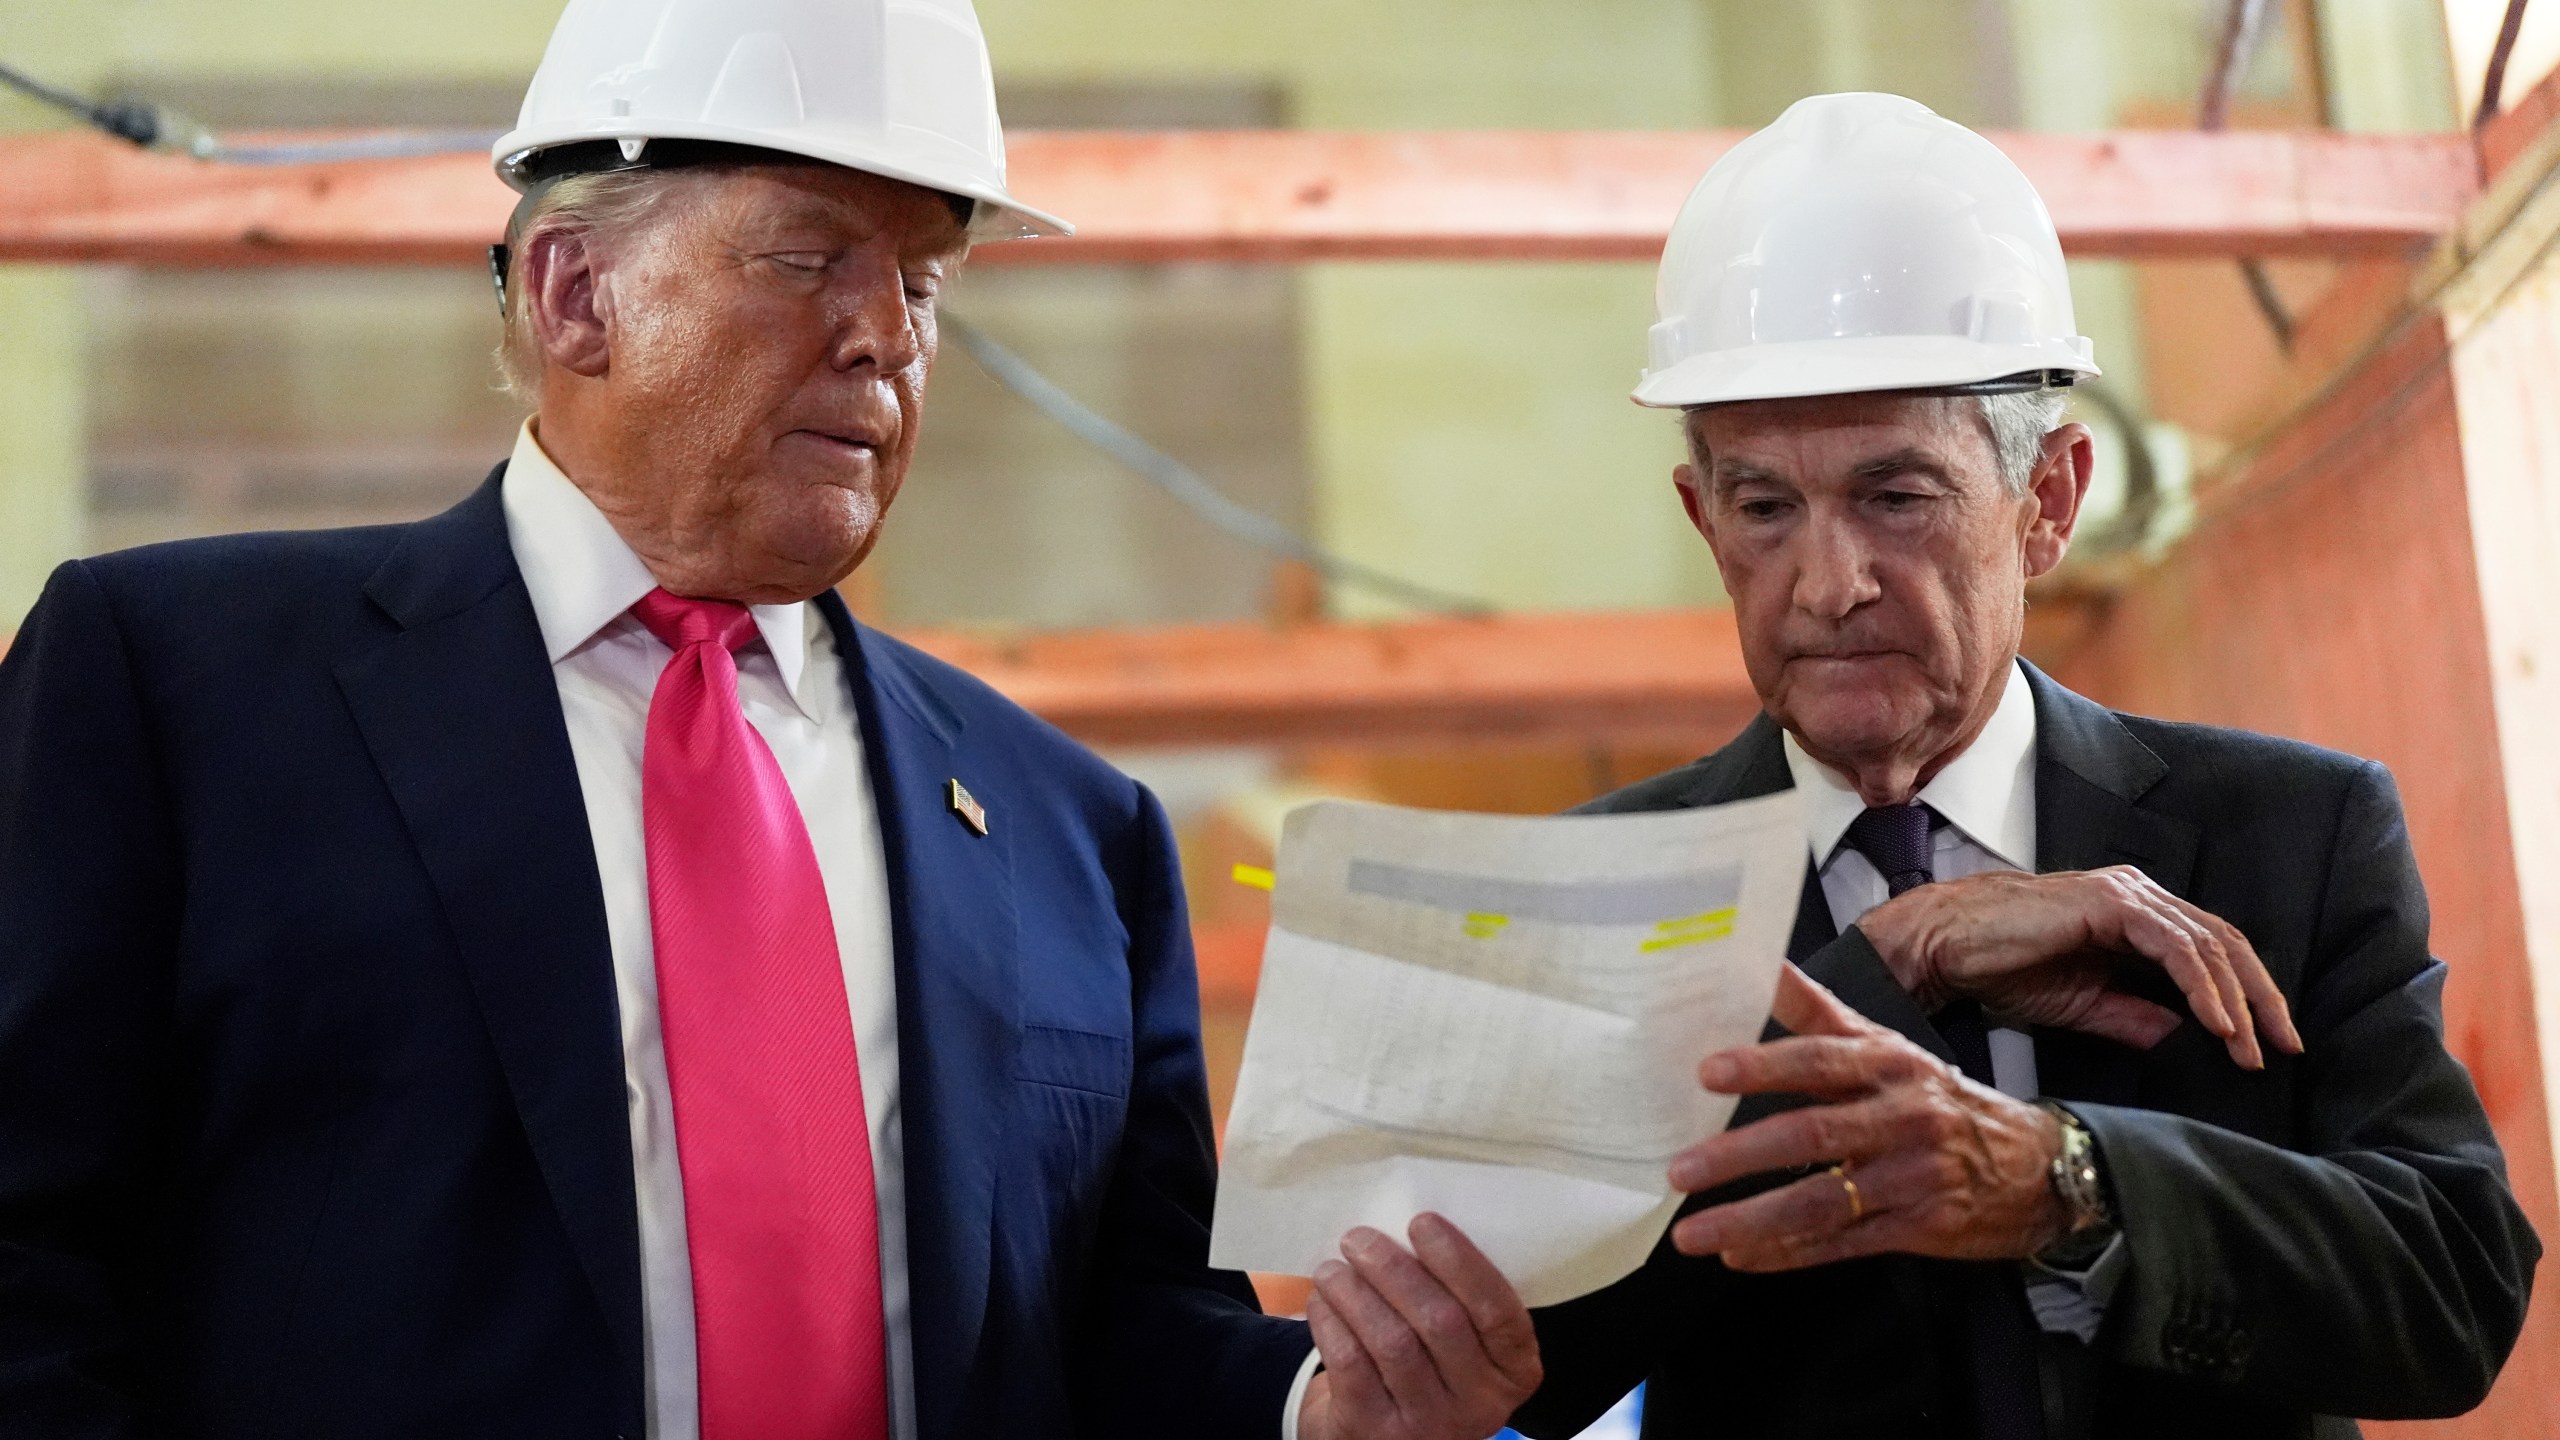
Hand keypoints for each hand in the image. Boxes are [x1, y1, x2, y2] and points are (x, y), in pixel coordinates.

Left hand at [1295, 1214, 1541, 1439]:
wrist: (1393, 1434)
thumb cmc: (1432, 1363)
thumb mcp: (1467, 1341)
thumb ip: (1457, 1295)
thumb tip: (1409, 1224)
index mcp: (1515, 1369)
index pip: (1498, 1311)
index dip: (1460, 1262)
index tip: (1421, 1222)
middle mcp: (1481, 1403)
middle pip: (1439, 1321)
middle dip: (1394, 1269)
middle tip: (1359, 1238)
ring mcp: (1428, 1423)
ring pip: (1391, 1341)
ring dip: (1354, 1292)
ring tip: (1332, 1268)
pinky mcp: (1375, 1429)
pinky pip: (1351, 1363)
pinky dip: (1331, 1322)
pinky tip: (1323, 1301)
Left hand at [1666, 965, 2066, 1268]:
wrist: (2039, 1166)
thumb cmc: (1943, 1101)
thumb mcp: (1892, 1047)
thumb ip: (1822, 1014)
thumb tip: (1766, 966)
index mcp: (1889, 1064)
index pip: (1820, 1058)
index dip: (1764, 1064)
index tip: (1708, 1071)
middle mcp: (1901, 1117)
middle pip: (1813, 1132)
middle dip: (1740, 1154)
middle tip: (1682, 1168)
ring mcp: (1912, 1176)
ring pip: (1822, 1200)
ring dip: (1752, 1218)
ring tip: (1694, 1232)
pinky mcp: (1920, 1227)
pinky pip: (1844, 1243)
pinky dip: (1788, 1254)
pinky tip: (1742, 1257)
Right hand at [1856, 865, 2301, 1068]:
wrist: (1946, 947)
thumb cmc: (2002, 968)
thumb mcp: (2084, 1005)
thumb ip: (2135, 1017)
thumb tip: (2184, 1038)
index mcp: (2137, 916)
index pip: (2212, 952)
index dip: (2248, 997)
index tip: (2268, 1047)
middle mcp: (2140, 896)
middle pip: (2226, 943)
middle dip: (2262, 1000)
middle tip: (2283, 1048)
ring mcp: (2128, 894)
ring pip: (2209, 944)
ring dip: (2237, 1002)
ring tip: (2248, 1049)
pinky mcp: (2111, 903)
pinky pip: (2176, 946)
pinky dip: (2203, 987)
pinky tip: (2217, 1025)